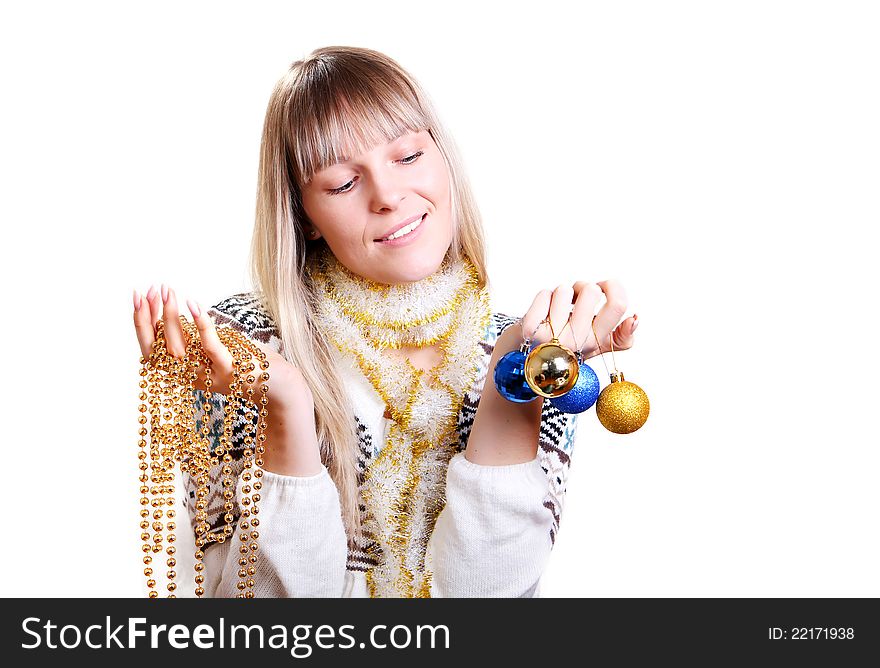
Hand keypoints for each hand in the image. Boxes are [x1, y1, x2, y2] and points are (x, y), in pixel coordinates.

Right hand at [132, 284, 321, 475]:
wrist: (278, 384)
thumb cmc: (245, 360)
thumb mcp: (212, 347)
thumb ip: (193, 336)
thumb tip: (174, 309)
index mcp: (184, 373)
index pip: (151, 351)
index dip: (140, 325)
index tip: (136, 297)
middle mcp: (192, 377)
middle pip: (160, 350)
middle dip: (149, 318)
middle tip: (148, 291)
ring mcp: (211, 376)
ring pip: (182, 348)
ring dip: (172, 317)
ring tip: (169, 292)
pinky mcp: (231, 370)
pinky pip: (212, 348)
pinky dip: (201, 325)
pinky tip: (194, 305)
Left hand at [520, 280, 637, 359]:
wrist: (529, 358)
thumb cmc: (567, 345)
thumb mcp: (597, 344)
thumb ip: (621, 336)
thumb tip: (635, 318)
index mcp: (598, 342)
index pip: (618, 306)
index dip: (614, 287)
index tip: (605, 285)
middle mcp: (577, 343)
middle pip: (591, 291)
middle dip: (582, 287)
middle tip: (575, 300)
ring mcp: (553, 338)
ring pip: (565, 290)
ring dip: (560, 295)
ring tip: (556, 311)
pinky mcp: (530, 330)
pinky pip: (544, 294)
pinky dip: (544, 298)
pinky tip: (542, 314)